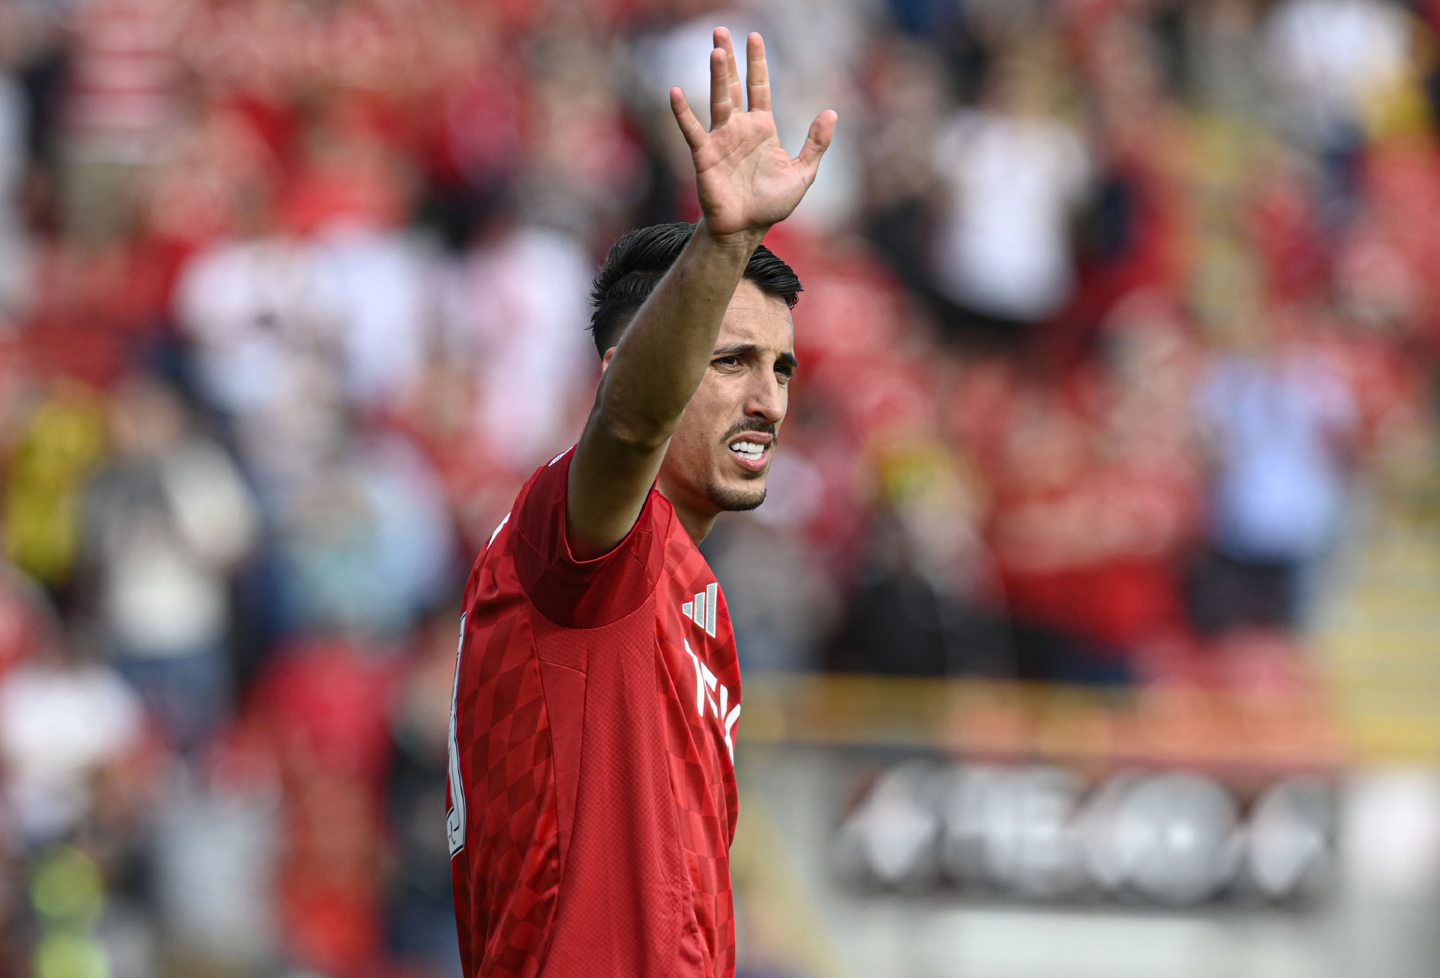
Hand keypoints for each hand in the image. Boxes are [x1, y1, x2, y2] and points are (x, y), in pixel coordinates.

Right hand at [670, 28, 836, 241]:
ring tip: (716, 50)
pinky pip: (692, 130)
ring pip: (718, 100)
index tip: (755, 37)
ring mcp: (720, 139)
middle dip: (728, 59)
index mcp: (762, 128)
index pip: (759, 87)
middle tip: (721, 30)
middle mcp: (739, 128)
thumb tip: (831, 112)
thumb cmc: (772, 203)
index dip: (757, 63)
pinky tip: (675, 93)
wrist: (746, 229)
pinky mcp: (704, 155)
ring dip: (716, 76)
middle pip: (732, 85)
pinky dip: (683, 113)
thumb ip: (816, 144)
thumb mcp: (803, 173)